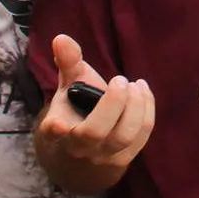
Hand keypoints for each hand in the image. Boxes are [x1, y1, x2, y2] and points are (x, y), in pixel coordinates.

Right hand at [33, 35, 153, 187]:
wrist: (86, 146)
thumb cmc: (77, 107)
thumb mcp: (69, 84)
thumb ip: (68, 62)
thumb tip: (61, 39)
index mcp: (57, 128)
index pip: (51, 132)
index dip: (54, 128)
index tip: (57, 123)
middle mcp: (78, 147)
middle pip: (95, 132)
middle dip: (113, 103)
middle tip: (120, 79)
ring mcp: (103, 155)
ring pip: (123, 136)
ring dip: (136, 106)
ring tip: (136, 84)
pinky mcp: (124, 158)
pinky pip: (141, 137)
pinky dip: (147, 111)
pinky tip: (142, 92)